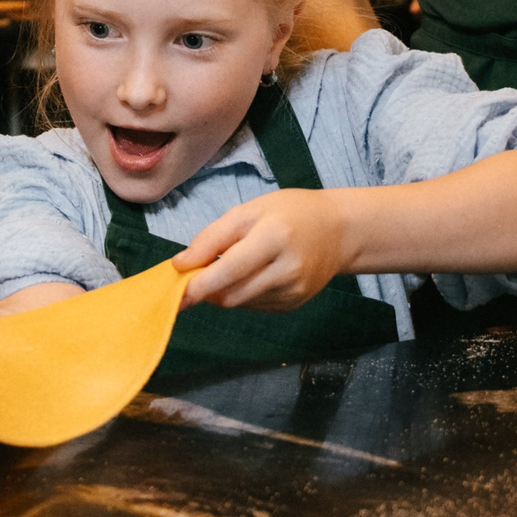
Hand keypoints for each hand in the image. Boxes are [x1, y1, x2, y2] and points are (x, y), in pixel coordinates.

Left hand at [170, 188, 352, 311]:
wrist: (339, 231)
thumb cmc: (290, 213)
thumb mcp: (250, 210)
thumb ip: (213, 236)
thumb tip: (182, 264)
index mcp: (274, 236)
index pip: (231, 269)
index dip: (200, 283)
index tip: (176, 289)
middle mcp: (288, 268)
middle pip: (232, 294)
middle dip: (206, 289)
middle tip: (196, 273)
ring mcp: (294, 290)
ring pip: (240, 303)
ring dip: (223, 291)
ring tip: (228, 266)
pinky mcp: (295, 303)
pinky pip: (255, 306)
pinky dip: (242, 294)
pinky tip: (252, 274)